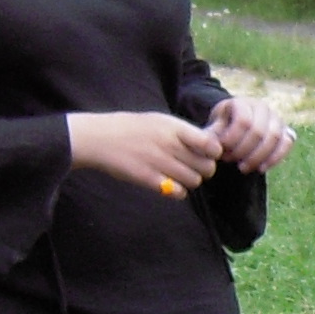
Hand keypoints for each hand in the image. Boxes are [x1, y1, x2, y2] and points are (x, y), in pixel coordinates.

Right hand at [69, 108, 223, 195]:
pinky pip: (178, 192)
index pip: (210, 144)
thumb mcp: (159, 121)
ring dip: (191, 180)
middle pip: (207, 167)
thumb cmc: (132, 128)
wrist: (100, 138)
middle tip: (194, 166)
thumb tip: (209, 144)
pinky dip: (178, 191)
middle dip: (205, 169)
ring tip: (179, 175)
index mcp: (175, 128)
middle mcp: (171, 145)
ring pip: (195, 181)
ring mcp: (160, 163)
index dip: (214, 152)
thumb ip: (183, 132)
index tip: (207, 153)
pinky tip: (170, 184)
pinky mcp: (150, 180)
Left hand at [205, 95, 295, 173]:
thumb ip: (212, 135)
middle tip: (231, 161)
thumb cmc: (223, 127)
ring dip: (257, 157)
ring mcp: (276, 118)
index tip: (221, 152)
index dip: (232, 140)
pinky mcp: (286, 130)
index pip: (243, 121)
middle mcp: (262, 107)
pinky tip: (260, 169)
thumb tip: (213, 145)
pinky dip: (274, 158)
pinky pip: (287, 143)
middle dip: (243, 151)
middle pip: (258, 131)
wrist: (237, 126)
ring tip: (242, 167)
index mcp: (242, 102)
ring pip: (274, 138)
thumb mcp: (214, 127)